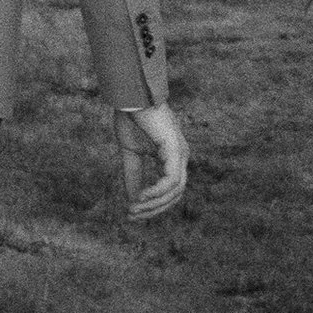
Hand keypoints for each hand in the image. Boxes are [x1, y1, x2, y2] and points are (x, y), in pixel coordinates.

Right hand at [114, 102, 188, 220]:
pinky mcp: (175, 150)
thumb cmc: (132, 119)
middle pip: (175, 194)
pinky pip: (171, 179)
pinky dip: (157, 191)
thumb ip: (134, 175)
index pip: (170, 189)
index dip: (153, 204)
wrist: (131, 97)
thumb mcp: (130, 153)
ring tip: (134, 207)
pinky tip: (141, 196)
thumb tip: (134, 199)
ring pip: (175, 190)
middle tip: (132, 215)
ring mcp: (180, 153)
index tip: (131, 213)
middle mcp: (181, 157)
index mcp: (172, 157)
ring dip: (154, 203)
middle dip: (154, 208)